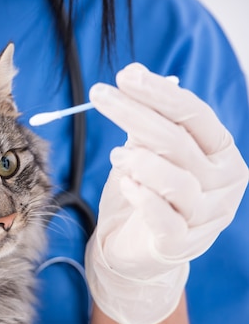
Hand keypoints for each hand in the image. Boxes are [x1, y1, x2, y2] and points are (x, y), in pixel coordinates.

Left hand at [85, 63, 247, 323]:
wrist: (137, 250)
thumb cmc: (147, 194)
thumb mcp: (149, 153)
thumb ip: (148, 119)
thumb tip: (135, 72)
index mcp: (221, 154)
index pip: (196, 115)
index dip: (159, 94)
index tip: (124, 75)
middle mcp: (223, 185)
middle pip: (178, 142)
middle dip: (135, 114)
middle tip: (99, 96)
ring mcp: (205, 218)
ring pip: (177, 181)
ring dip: (141, 161)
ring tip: (115, 156)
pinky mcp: (180, 245)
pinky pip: (164, 218)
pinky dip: (143, 197)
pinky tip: (125, 184)